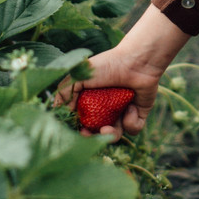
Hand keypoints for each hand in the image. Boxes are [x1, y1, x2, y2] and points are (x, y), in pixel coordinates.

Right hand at [54, 4, 190, 139]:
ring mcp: (123, 111)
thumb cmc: (107, 65)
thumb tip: (59, 114)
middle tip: (89, 134)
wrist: (136, 60)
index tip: (75, 131)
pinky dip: (131, 122)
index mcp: (92, 100)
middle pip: (97, 132)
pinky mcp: (139, 113)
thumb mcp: (79, 76)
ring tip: (109, 128)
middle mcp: (106, 108)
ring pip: (115, 134)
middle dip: (92, 137)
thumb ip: (64, 93)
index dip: (78, 129)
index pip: (82, 122)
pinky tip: (131, 108)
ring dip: (111, 135)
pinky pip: (134, 128)